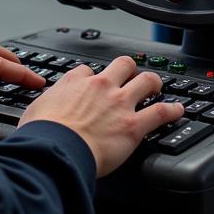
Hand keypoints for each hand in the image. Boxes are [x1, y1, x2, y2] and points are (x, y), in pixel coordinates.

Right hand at [18, 56, 183, 176]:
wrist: (56, 149)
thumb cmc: (43, 134)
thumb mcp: (35, 111)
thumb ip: (45, 106)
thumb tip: (41, 113)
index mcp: (75, 83)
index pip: (87, 71)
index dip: (93, 77)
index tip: (94, 84)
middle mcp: (100, 87)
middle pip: (122, 65)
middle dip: (130, 68)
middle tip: (133, 75)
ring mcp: (119, 104)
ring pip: (146, 81)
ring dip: (154, 83)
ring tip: (157, 87)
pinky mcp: (133, 125)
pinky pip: (160, 112)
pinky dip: (172, 110)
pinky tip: (177, 110)